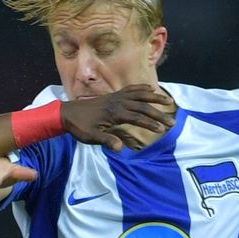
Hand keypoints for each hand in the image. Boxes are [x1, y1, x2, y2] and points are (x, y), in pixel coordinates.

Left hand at [61, 84, 176, 149]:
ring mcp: (116, 97)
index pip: (138, 118)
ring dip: (155, 98)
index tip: (162, 129)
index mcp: (115, 113)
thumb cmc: (79, 127)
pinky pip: (131, 89)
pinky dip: (141, 88)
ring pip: (140, 95)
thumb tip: (120, 149)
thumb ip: (106, 141)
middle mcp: (118, 103)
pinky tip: (150, 89)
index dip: (151, 123)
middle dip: (158, 114)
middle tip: (172, 121)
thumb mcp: (91, 137)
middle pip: (143, 107)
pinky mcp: (113, 95)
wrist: (67, 113)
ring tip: (168, 101)